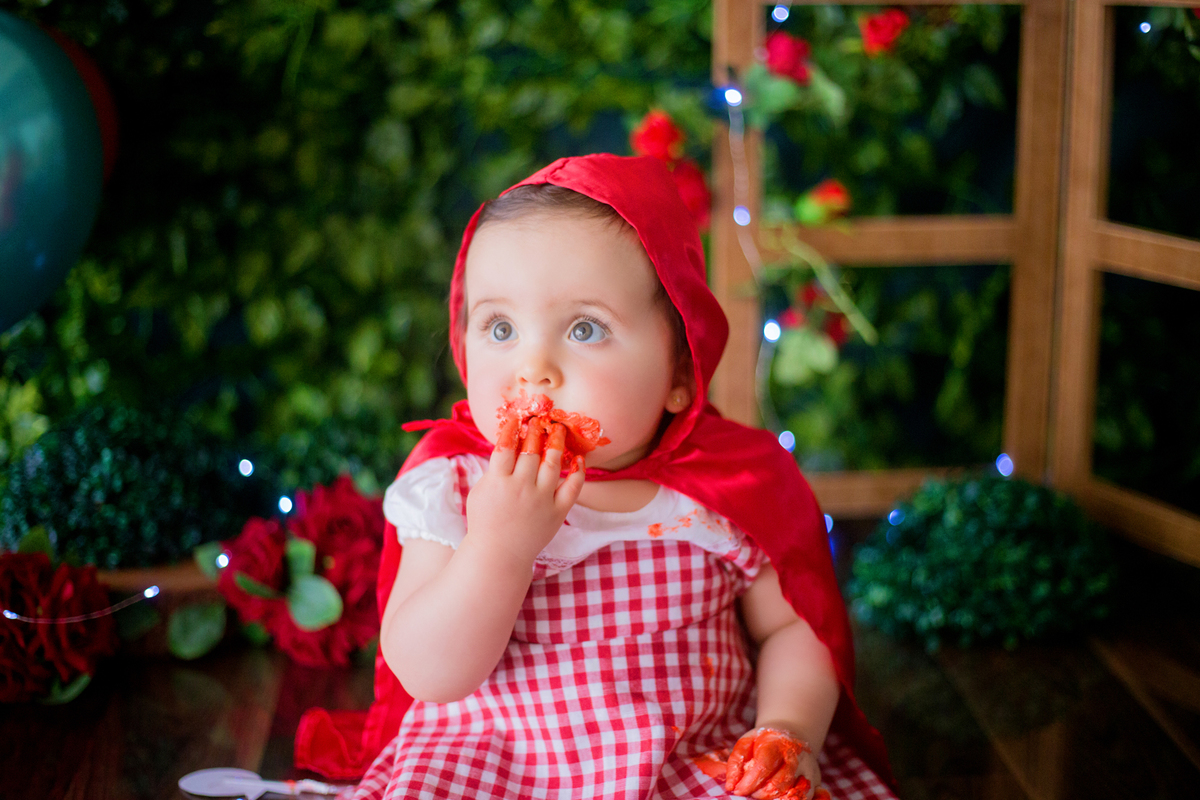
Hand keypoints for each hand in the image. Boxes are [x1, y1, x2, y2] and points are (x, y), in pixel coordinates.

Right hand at [466, 416, 584, 563]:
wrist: (499, 555)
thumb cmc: (485, 521)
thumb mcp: (480, 492)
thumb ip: (493, 470)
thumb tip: (507, 444)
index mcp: (498, 482)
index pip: (506, 446)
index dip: (512, 429)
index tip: (517, 418)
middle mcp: (521, 488)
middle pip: (531, 451)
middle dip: (536, 430)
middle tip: (540, 419)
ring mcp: (541, 500)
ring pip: (553, 463)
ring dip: (557, 443)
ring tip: (559, 430)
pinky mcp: (557, 512)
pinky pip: (573, 488)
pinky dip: (579, 472)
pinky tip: (579, 459)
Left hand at [724, 727, 819, 799]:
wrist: (790, 735)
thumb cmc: (763, 742)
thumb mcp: (747, 743)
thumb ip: (736, 762)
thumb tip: (731, 786)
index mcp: (777, 744)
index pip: (764, 766)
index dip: (750, 782)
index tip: (738, 791)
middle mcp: (796, 758)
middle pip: (780, 784)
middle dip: (761, 794)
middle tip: (751, 794)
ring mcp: (808, 772)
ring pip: (797, 795)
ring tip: (766, 798)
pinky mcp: (816, 783)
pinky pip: (815, 798)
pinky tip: (788, 799)